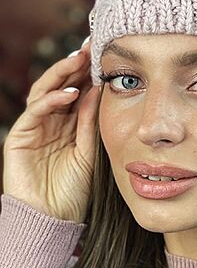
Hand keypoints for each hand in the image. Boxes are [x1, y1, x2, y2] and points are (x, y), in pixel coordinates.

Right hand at [2, 38, 100, 222]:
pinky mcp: (20, 137)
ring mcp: (34, 128)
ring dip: (61, 74)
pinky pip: (35, 111)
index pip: (77, 91)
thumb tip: (98, 90)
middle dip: (75, 65)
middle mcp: (51, 122)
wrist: (52, 221)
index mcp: (69, 125)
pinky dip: (51, 100)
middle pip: (61, 85)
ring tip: (79, 60)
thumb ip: (90, 122)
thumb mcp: (88, 152)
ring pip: (45, 91)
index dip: (89, 73)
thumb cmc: (73, 192)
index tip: (105, 54)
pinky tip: (69, 93)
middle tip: (91, 46)